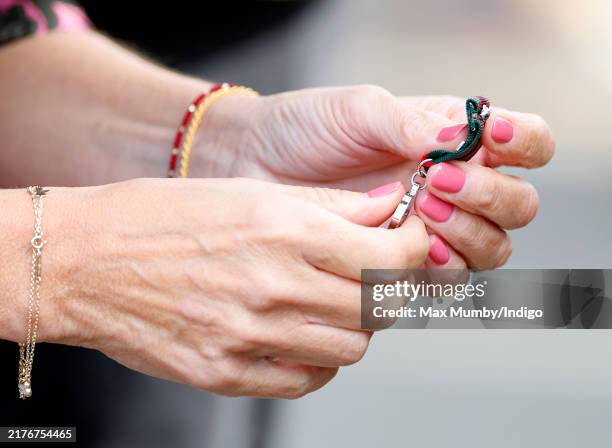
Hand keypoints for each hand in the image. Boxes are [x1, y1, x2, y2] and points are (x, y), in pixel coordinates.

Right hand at [42, 177, 427, 397]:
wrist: (85, 262)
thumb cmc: (161, 218)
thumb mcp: (248, 192)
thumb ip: (328, 205)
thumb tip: (387, 208)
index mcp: (282, 231)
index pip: (389, 256)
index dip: (414, 249)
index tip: (408, 243)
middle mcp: (272, 288)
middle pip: (378, 308)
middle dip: (387, 288)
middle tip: (371, 271)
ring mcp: (249, 338)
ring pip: (350, 349)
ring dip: (354, 326)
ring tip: (329, 302)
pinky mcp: (227, 375)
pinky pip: (306, 380)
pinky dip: (318, 359)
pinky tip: (298, 334)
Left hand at [199, 86, 554, 269]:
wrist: (256, 168)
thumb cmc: (305, 129)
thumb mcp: (359, 111)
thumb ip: (412, 123)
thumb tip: (465, 140)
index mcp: (453, 140)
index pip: (525, 141)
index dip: (523, 143)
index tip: (490, 140)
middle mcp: (452, 186)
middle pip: (517, 205)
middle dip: (490, 197)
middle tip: (438, 185)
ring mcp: (431, 229)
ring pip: (490, 248)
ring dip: (468, 235)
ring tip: (421, 214)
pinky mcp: (401, 264)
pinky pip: (446, 278)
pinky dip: (441, 268)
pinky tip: (413, 251)